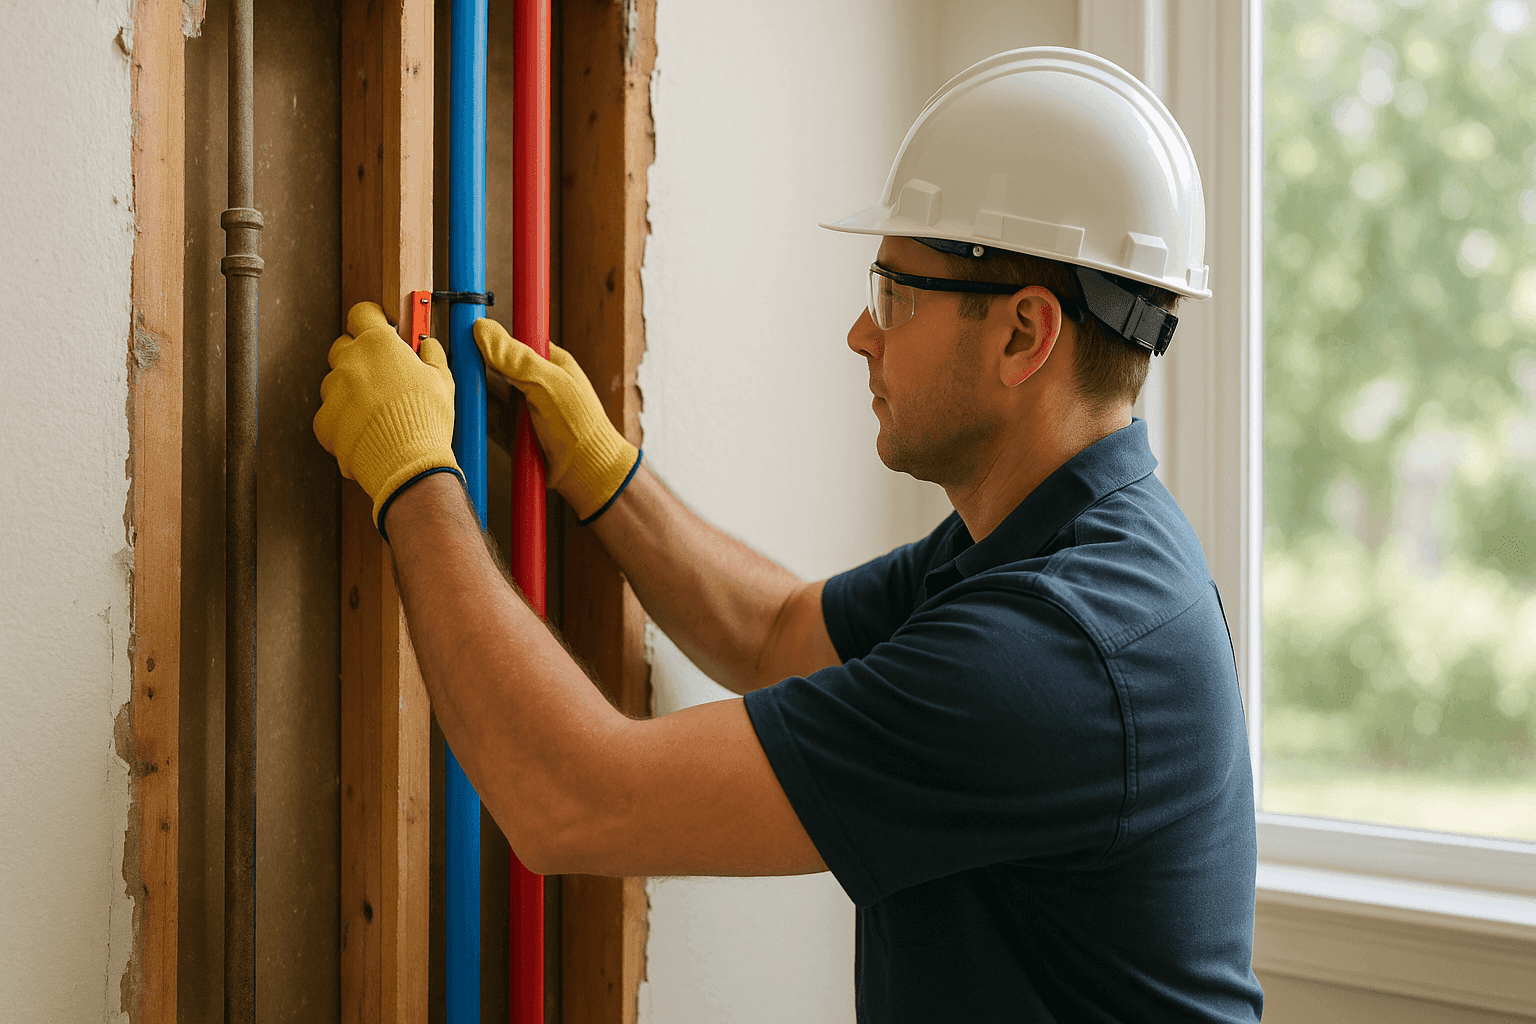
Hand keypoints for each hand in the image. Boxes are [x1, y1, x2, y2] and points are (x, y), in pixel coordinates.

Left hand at [314, 301, 461, 531]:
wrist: (407, 464)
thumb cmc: (426, 421)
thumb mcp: (442, 380)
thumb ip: (431, 355)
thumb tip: (427, 345)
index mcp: (378, 345)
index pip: (361, 314)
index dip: (370, 320)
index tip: (378, 328)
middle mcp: (350, 362)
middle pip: (343, 347)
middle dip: (359, 357)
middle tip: (381, 376)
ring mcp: (332, 391)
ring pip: (335, 383)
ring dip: (351, 392)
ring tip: (376, 413)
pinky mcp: (323, 420)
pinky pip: (330, 414)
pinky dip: (344, 421)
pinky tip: (366, 431)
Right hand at [473, 318, 639, 521]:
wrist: (587, 473)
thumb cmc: (579, 425)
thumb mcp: (547, 384)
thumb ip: (516, 358)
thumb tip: (483, 330)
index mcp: (549, 363)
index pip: (513, 341)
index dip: (489, 338)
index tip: (464, 336)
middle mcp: (535, 383)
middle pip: (496, 367)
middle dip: (475, 366)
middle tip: (453, 363)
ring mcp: (523, 408)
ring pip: (488, 394)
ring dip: (472, 392)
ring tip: (451, 386)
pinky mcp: (514, 432)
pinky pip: (488, 419)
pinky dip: (475, 417)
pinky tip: (459, 412)